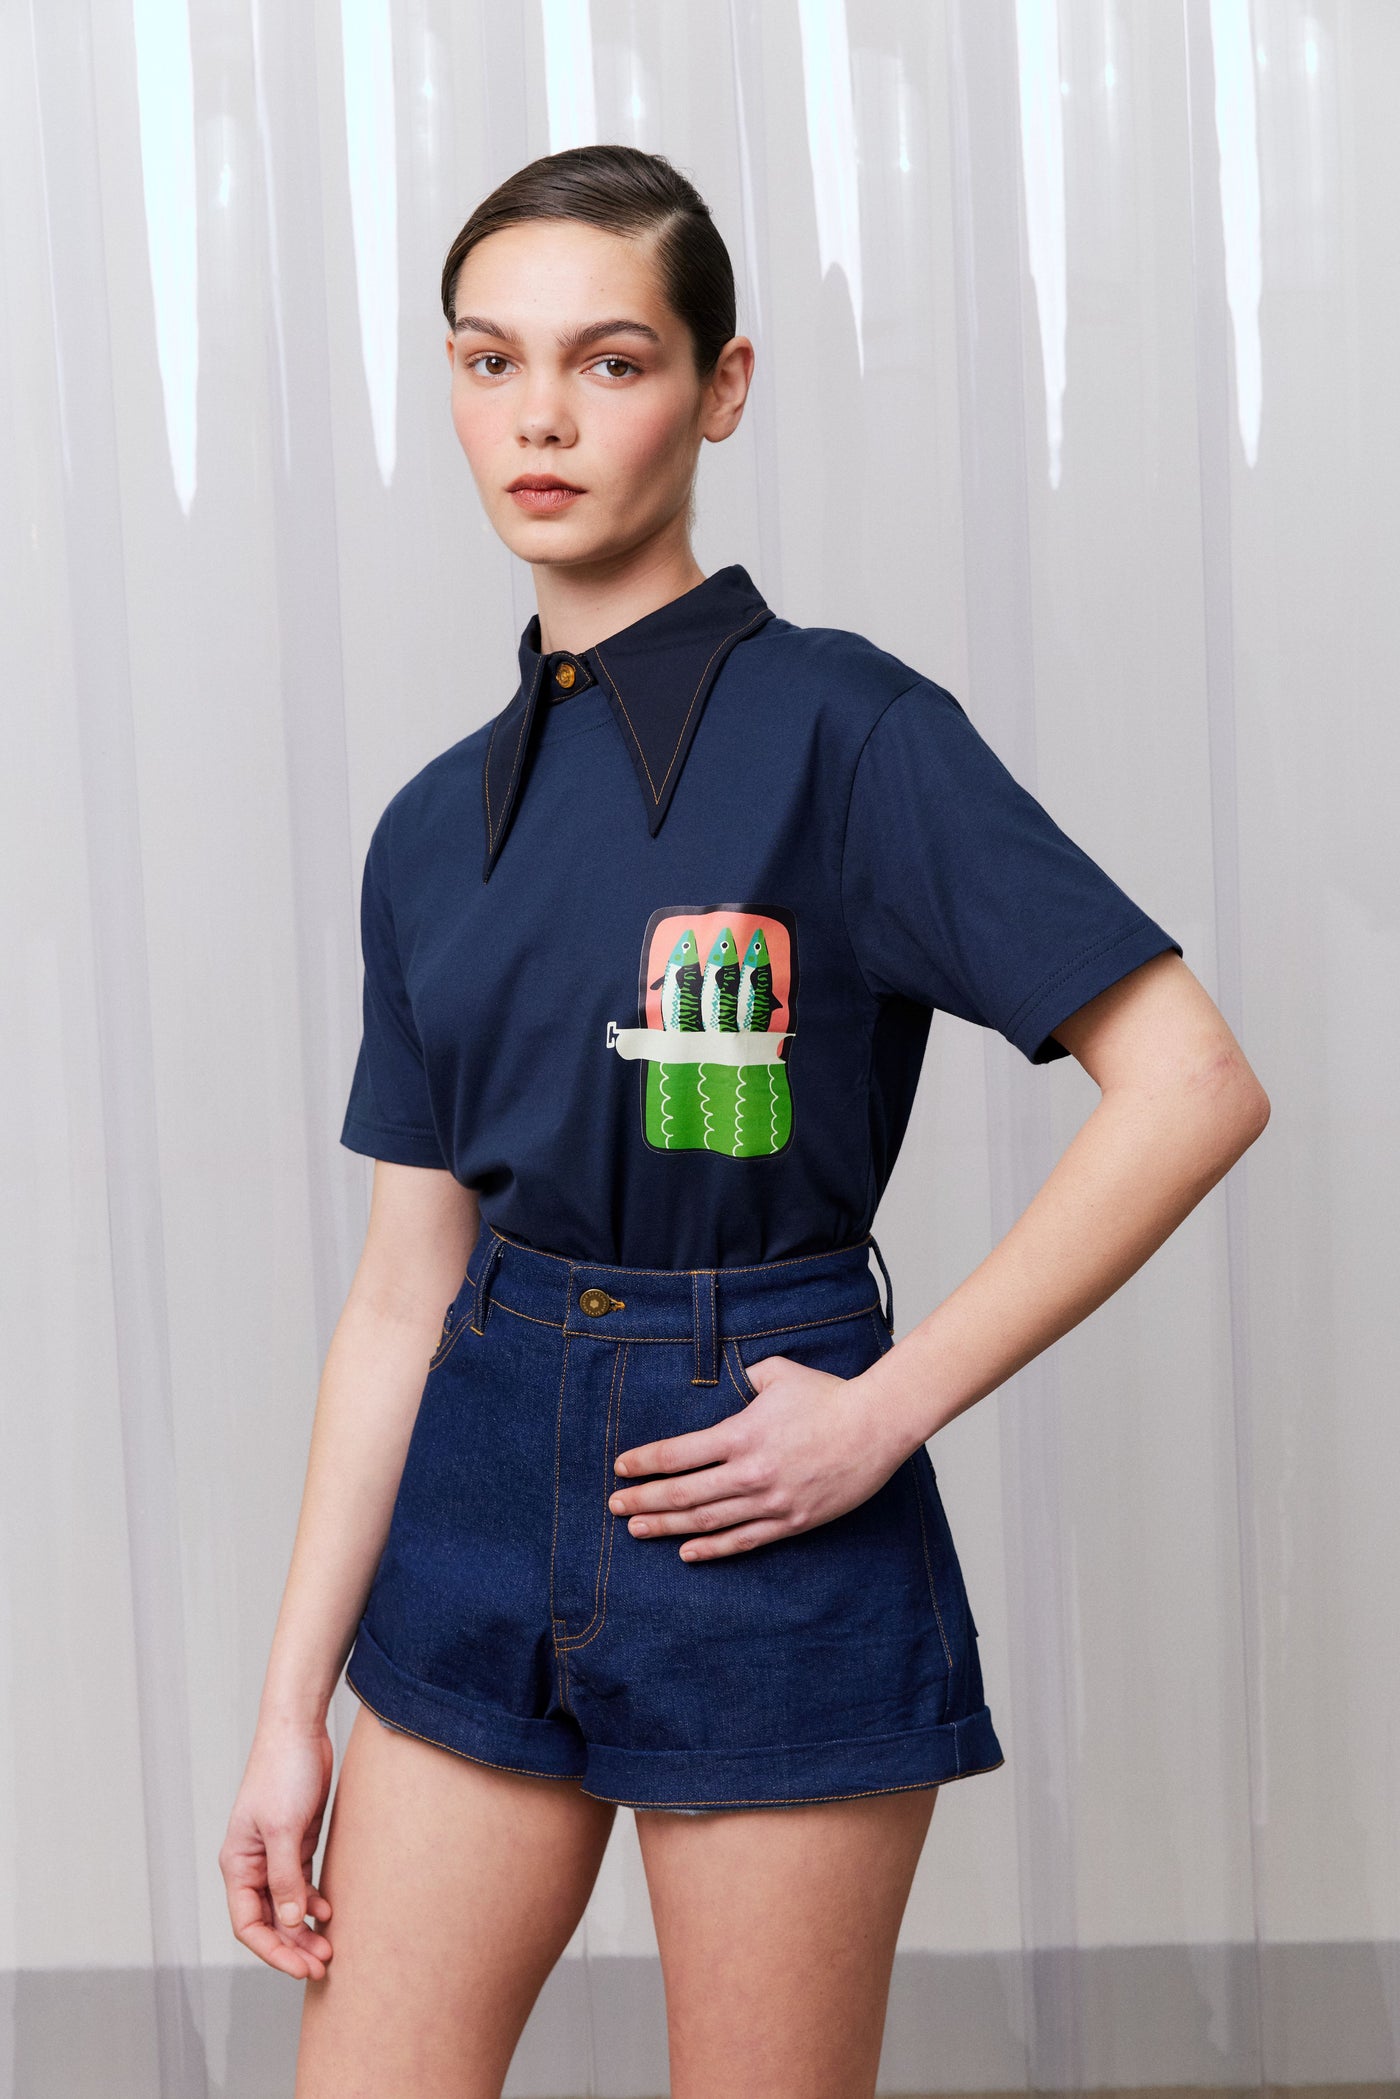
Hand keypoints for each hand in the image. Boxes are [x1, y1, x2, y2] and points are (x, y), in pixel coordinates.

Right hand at [219, 1717, 335, 1978]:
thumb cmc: (283, 1772)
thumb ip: (286, 1877)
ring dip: (305, 1929)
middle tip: (320, 1965)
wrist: (299, 1729)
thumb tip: (292, 1923)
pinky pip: (301, 1884)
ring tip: (329, 1948)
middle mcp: (253, 1864)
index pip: (248, 1924)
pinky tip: (328, 1911)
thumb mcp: (285, 1829)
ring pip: (287, 1905)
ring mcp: (275, 1854)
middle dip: (292, 1946)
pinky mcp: (297, 1841)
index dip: (272, 1950)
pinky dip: (312, 1901)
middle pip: (269, 1920)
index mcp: (238, 1863)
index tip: (299, 1967)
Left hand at [608, 1354, 908, 1561]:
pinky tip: (687, 1552)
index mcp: (742, 1434)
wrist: (876, 1426)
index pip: (679, 1454)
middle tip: (615, 1506)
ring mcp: (771, 1501)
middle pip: (685, 1493)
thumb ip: (745, 1377)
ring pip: (709, 1521)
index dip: (646, 1463)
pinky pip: (745, 1541)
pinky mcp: (792, 1521)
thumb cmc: (828, 1395)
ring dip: (669, 1528)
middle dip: (645, 1501)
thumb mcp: (778, 1373)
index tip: (621, 1469)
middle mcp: (750, 1472)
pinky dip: (713, 1549)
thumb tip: (728, 1379)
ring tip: (637, 1530)